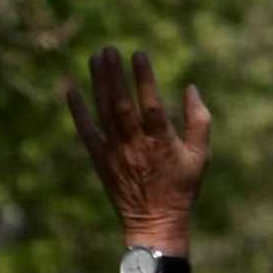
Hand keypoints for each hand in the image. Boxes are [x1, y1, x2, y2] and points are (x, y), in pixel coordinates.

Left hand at [66, 45, 211, 247]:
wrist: (154, 223)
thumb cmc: (181, 189)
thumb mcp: (201, 157)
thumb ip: (199, 121)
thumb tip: (191, 88)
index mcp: (162, 143)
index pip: (152, 105)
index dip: (145, 78)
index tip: (139, 53)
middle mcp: (136, 146)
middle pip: (122, 105)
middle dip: (115, 76)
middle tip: (109, 49)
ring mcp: (115, 153)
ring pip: (104, 113)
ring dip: (98, 84)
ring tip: (95, 57)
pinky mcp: (100, 160)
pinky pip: (86, 132)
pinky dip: (78, 111)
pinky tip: (71, 89)